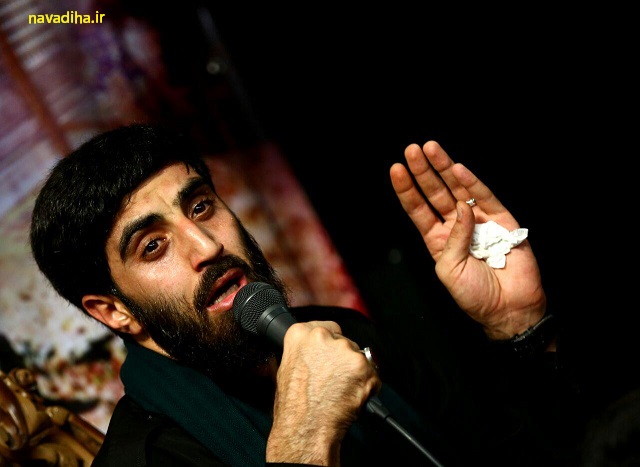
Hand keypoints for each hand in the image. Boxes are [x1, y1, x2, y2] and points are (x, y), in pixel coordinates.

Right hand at [267, 321, 380, 464]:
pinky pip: (372, 374)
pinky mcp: (363, 365)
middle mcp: (322, 337)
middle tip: (334, 381)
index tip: (330, 357)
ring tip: (340, 392)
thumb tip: (307, 352)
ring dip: (355, 373)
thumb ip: (301, 353)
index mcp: (300, 334)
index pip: (327, 328)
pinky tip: (351, 397)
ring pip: (358, 358)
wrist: (306, 428)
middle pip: (344, 342)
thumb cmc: (294, 407)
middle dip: (343, 360)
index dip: (331, 345)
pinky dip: (367, 387)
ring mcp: (344, 350)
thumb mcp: (285, 370)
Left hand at [389, 141, 545, 338]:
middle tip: (412, 150)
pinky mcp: (501, 221)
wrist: (509, 308)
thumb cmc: (475, 296)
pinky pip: (485, 198)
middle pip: (435, 193)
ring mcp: (478, 221)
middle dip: (423, 172)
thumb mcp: (449, 270)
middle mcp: (455, 227)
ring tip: (430, 149)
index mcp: (438, 240)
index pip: (418, 209)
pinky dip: (472, 184)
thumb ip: (453, 238)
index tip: (396, 169)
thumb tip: (462, 207)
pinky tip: (457, 169)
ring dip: (444, 169)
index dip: (407, 190)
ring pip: (458, 189)